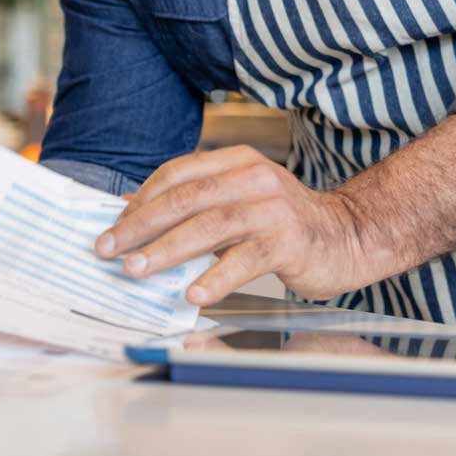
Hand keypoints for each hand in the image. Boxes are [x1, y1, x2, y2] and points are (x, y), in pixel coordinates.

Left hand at [93, 145, 367, 305]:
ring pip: (209, 225)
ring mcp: (271, 208)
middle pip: (187, 198)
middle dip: (141, 225)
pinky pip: (244, 260)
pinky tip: (193, 294)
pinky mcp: (287, 241)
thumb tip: (133, 212)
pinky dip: (215, 277)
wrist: (346, 235)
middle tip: (109, 249)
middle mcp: (253, 177)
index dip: (141, 200)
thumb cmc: (283, 222)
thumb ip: (195, 203)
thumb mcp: (239, 199)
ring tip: (136, 270)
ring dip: (167, 250)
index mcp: (236, 161)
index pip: (178, 173)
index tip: (112, 227)